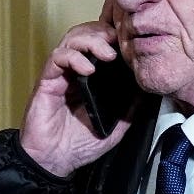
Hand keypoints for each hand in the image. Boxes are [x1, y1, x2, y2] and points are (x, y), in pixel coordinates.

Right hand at [19, 0, 135, 175]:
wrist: (54, 161)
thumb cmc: (77, 145)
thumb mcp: (115, 126)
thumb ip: (130, 108)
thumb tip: (147, 91)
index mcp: (89, 79)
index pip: (99, 44)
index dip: (113, 37)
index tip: (130, 43)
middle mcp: (73, 72)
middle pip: (85, 34)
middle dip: (102, 32)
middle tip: (118, 42)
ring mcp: (59, 75)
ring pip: (71, 40)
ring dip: (90, 41)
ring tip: (107, 53)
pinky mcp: (46, 81)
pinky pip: (57, 58)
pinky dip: (73, 57)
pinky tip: (87, 68)